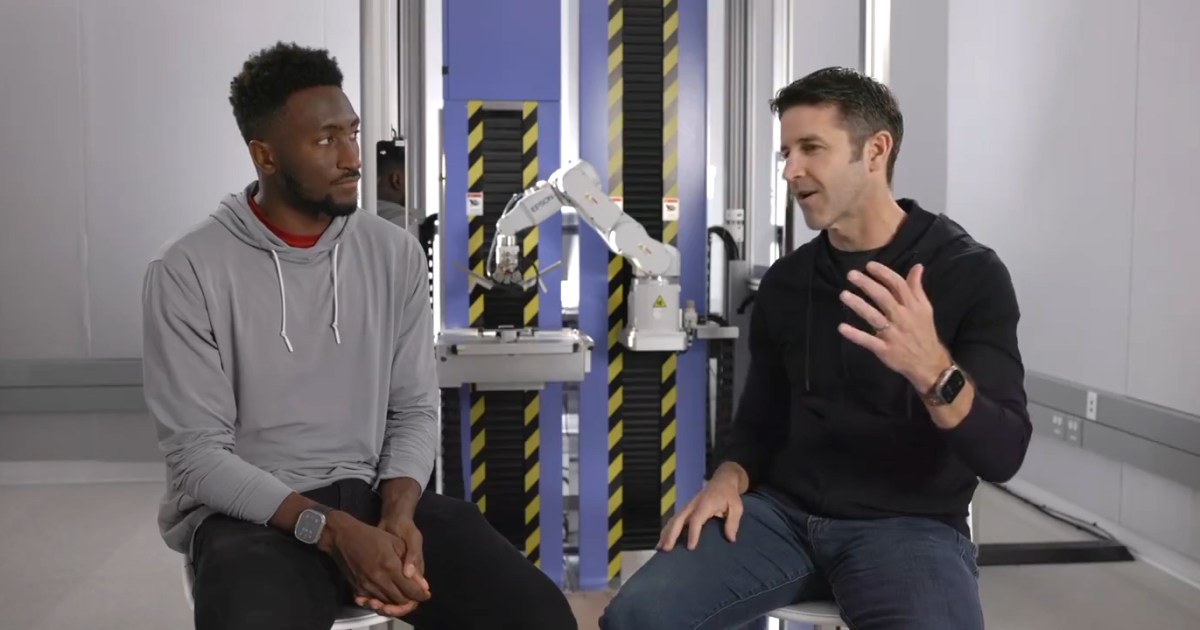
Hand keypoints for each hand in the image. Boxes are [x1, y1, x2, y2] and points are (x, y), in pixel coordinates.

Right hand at [323, 513, 429, 617]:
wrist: (344, 537)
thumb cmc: (373, 536)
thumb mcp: (396, 543)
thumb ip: (411, 563)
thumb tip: (423, 584)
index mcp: (390, 567)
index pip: (410, 590)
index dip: (421, 595)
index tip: (426, 594)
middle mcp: (379, 580)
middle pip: (400, 600)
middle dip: (410, 600)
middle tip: (415, 594)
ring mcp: (366, 586)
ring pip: (387, 603)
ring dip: (397, 602)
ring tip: (403, 594)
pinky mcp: (357, 589)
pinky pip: (374, 601)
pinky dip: (384, 601)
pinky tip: (388, 594)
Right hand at [658, 470, 742, 551]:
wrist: (722, 481)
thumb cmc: (730, 495)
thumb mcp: (737, 507)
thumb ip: (733, 522)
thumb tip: (731, 539)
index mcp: (705, 504)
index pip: (696, 519)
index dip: (693, 533)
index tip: (691, 547)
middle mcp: (693, 505)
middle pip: (679, 519)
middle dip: (671, 534)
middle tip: (667, 549)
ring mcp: (687, 507)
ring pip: (674, 520)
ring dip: (666, 533)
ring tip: (660, 548)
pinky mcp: (686, 509)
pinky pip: (674, 520)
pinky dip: (667, 530)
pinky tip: (662, 541)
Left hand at [837, 262, 951, 392]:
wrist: (928, 362)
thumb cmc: (923, 331)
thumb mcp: (925, 309)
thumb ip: (917, 288)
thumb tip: (917, 266)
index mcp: (912, 306)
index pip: (898, 285)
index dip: (884, 273)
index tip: (869, 265)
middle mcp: (902, 317)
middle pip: (884, 298)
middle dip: (867, 284)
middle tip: (851, 274)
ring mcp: (893, 334)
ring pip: (874, 317)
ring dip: (859, 305)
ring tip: (844, 295)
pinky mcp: (884, 349)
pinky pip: (868, 341)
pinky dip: (855, 334)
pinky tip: (842, 327)